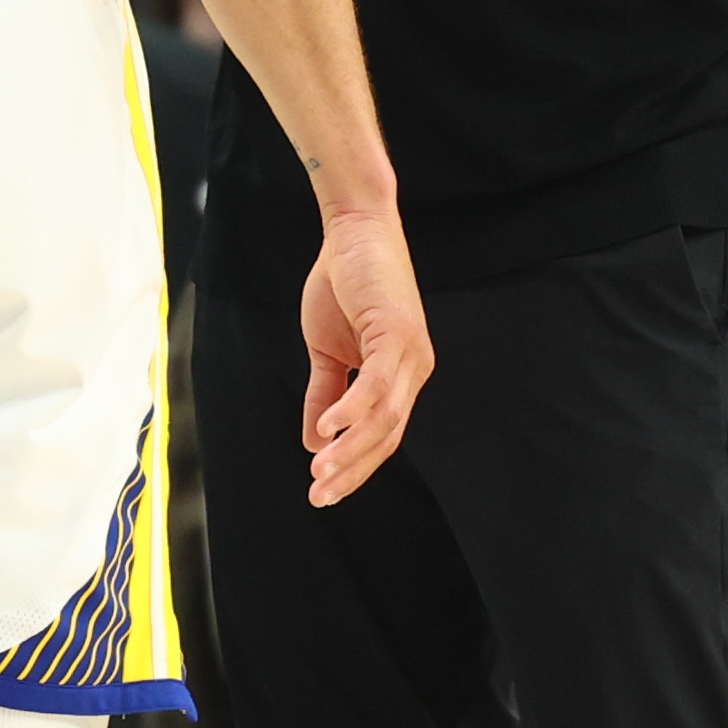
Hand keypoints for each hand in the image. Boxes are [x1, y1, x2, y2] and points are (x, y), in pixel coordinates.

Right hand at [298, 202, 433, 502]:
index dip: (355, 467)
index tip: (323, 493)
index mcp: (400, 376)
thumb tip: (315, 443)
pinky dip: (351, 410)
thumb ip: (324, 394)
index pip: (383, 437)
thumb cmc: (343, 285)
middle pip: (387, 437)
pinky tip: (326, 430)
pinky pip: (374, 384)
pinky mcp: (395, 333)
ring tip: (320, 474)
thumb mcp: (326, 350)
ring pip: (383, 418)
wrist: (352, 230)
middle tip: (319, 497)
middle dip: (352, 471)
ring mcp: (409, 353)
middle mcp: (413, 370)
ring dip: (350, 450)